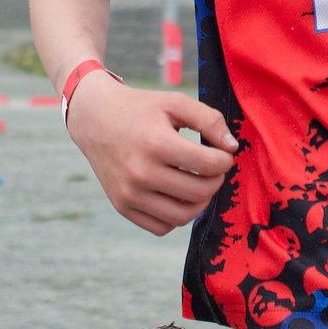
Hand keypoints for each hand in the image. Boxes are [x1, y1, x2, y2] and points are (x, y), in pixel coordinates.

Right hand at [65, 75, 238, 235]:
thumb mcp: (175, 102)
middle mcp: (141, 173)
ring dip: (200, 202)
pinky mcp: (122, 206)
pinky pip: (162, 227)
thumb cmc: (140, 109)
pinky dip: (177, 216)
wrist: (95, 120)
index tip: (223, 154)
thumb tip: (232, 147)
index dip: (225, 160)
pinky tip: (178, 195)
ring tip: (200, 183)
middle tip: (213, 168)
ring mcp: (129, 194)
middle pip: (200, 192)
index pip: (208, 164)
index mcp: (156, 143)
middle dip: (216, 180)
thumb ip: (209, 120)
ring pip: (183, 216)